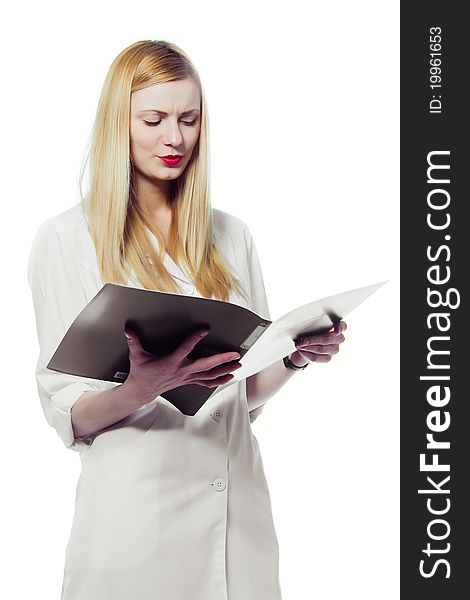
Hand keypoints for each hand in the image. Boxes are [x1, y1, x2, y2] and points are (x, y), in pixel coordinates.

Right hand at [122, 327, 242, 405]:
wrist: (142, 390)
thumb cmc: (141, 373)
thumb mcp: (137, 355)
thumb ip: (134, 341)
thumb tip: (129, 330)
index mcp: (171, 362)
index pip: (186, 349)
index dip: (195, 338)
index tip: (205, 330)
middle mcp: (182, 371)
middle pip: (206, 365)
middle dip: (222, 360)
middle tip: (234, 354)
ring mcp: (187, 377)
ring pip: (210, 375)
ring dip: (225, 370)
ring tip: (237, 365)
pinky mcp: (188, 381)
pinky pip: (207, 382)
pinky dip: (219, 380)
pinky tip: (228, 377)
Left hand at [290, 320, 346, 365]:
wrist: (306, 345)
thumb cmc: (310, 331)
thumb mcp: (312, 325)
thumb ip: (313, 324)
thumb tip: (305, 327)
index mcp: (337, 327)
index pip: (343, 326)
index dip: (340, 328)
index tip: (336, 331)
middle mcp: (338, 339)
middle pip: (328, 339)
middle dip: (313, 340)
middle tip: (303, 340)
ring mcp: (334, 349)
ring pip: (321, 349)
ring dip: (308, 347)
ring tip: (299, 345)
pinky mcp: (328, 358)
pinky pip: (317, 358)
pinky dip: (307, 354)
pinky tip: (302, 351)